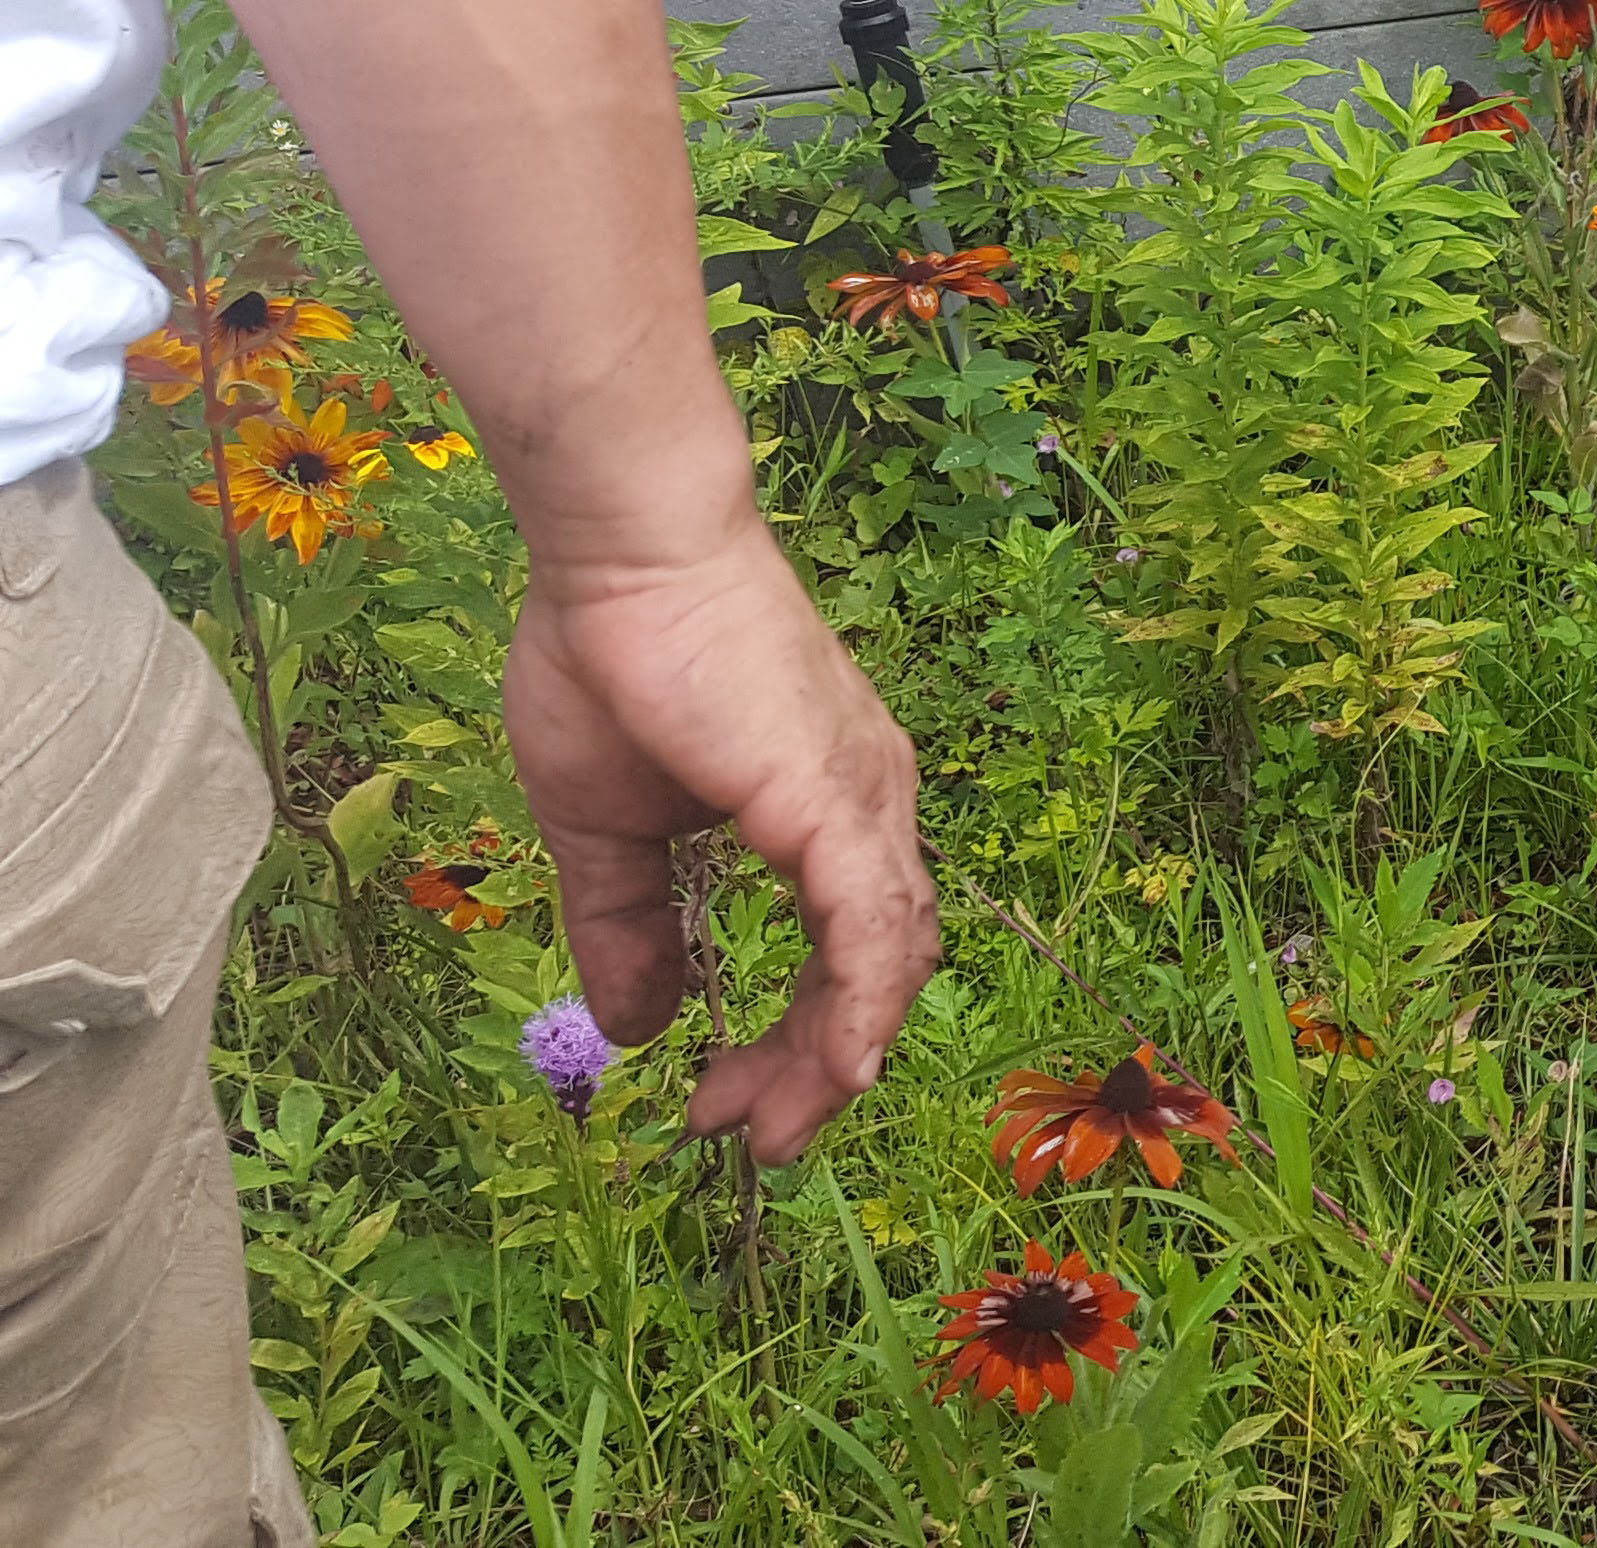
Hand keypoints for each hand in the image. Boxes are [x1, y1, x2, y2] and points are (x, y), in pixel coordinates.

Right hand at [504, 542, 936, 1163]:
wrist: (624, 558)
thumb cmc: (615, 662)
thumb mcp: (608, 830)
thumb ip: (630, 928)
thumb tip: (639, 1026)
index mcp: (827, 812)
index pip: (844, 955)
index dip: (792, 1041)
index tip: (718, 1103)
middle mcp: (869, 808)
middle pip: (877, 973)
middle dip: (812, 1072)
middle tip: (748, 1139)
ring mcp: (864, 801)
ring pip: (886, 962)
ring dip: (831, 1059)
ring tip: (767, 1130)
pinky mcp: (835, 798)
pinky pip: (871, 925)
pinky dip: (862, 1006)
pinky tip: (837, 1070)